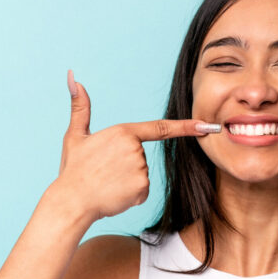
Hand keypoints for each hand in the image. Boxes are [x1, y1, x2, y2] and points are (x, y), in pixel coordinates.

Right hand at [51, 70, 217, 221]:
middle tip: (103, 171)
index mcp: (123, 132)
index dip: (186, 126)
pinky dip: (130, 195)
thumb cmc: (73, 170)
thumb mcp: (75, 136)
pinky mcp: (142, 188)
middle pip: (141, 157)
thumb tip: (72, 77)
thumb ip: (80, 107)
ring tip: (105, 182)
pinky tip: (113, 194)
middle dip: (125, 165)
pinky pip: (142, 191)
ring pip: (141, 174)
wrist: (70, 201)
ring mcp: (140, 169)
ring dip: (126, 181)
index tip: (206, 125)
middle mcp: (135, 149)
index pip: (159, 128)